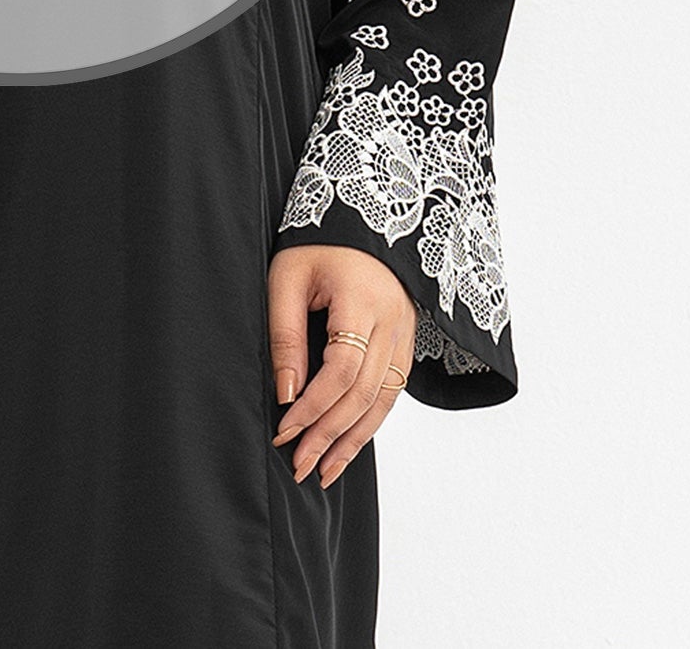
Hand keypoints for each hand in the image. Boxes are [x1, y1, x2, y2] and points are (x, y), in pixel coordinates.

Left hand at [267, 243, 415, 489]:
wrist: (361, 219)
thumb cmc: (318, 244)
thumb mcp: (287, 277)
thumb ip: (286, 334)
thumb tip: (285, 394)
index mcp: (362, 299)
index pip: (342, 369)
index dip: (313, 405)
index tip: (284, 430)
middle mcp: (393, 321)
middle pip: (364, 393)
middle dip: (330, 435)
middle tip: (299, 465)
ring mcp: (406, 332)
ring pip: (384, 400)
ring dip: (354, 440)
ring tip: (324, 471)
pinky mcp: (406, 341)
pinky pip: (392, 391)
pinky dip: (370, 422)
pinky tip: (348, 444)